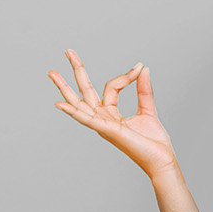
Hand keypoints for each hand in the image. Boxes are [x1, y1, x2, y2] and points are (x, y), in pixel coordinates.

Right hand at [49, 49, 176, 178]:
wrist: (161, 160)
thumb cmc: (153, 142)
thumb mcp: (148, 109)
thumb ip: (143, 89)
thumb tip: (142, 68)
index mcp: (111, 114)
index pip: (111, 87)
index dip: (125, 76)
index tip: (139, 68)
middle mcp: (103, 118)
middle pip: (85, 90)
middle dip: (76, 71)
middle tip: (68, 51)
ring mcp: (102, 125)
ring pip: (79, 103)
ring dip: (64, 88)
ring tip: (52, 73)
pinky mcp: (107, 131)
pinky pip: (87, 120)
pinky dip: (73, 112)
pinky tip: (60, 104)